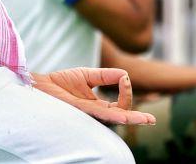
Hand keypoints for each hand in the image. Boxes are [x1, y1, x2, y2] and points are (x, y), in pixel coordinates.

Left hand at [32, 67, 155, 124]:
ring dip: (130, 118)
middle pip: (121, 116)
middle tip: (151, 120)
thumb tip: (125, 75)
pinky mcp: (80, 109)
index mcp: (100, 105)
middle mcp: (96, 112)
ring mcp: (89, 113)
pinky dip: (112, 112)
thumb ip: (107, 75)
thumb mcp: (89, 75)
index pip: (121, 104)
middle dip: (137, 119)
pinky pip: (99, 112)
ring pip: (113, 117)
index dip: (127, 91)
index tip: (124, 79)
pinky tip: (123, 115)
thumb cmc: (63, 82)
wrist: (43, 84)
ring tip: (146, 120)